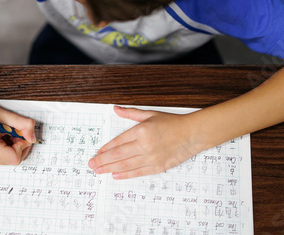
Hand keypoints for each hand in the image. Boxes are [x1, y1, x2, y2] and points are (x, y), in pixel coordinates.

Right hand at [0, 100, 35, 165]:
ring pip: (11, 159)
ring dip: (14, 146)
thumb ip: (25, 125)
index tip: (19, 133)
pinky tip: (3, 138)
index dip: (22, 145)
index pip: (16, 158)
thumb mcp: (8, 116)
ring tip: (7, 134)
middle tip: (13, 132)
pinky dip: (9, 148)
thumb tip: (33, 139)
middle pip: (14, 160)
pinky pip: (5, 157)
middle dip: (19, 145)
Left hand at [88, 106, 203, 179]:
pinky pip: (138, 172)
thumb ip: (131, 113)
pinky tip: (115, 175)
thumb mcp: (150, 114)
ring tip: (99, 171)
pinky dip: (126, 175)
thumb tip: (116, 109)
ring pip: (126, 165)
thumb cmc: (173, 123)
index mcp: (142, 131)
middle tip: (91, 164)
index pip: (118, 141)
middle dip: (102, 161)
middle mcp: (145, 145)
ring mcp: (151, 158)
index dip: (105, 148)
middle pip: (118, 155)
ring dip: (110, 169)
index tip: (97, 152)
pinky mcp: (158, 167)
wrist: (192, 134)